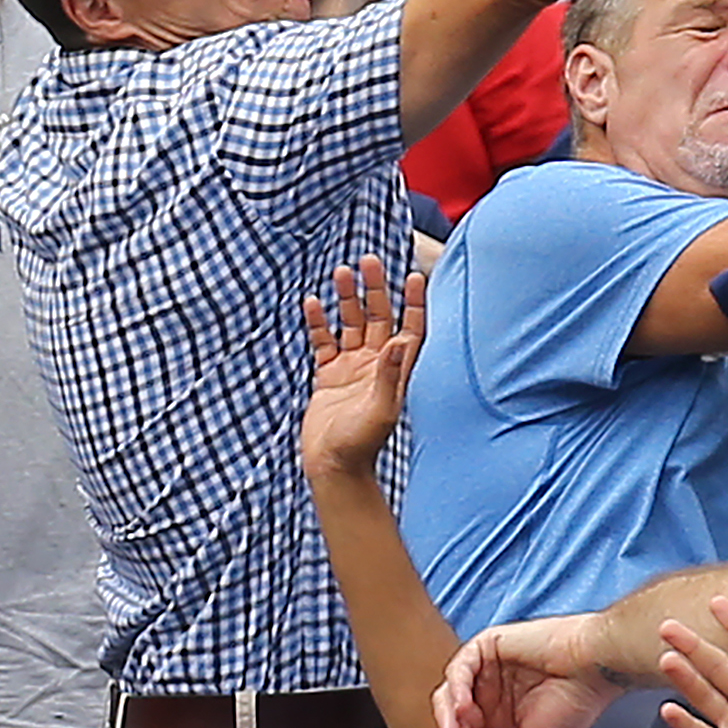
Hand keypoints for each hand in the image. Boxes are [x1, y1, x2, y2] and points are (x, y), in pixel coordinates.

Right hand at [298, 257, 424, 480]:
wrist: (333, 467)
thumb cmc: (362, 444)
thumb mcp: (381, 409)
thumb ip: (390, 375)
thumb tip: (401, 340)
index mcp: (397, 370)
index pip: (410, 328)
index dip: (413, 303)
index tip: (413, 275)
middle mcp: (377, 363)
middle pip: (379, 316)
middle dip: (375, 289)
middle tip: (368, 260)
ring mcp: (353, 367)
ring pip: (351, 323)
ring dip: (347, 299)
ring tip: (341, 272)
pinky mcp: (328, 375)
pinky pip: (324, 341)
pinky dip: (319, 323)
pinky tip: (313, 303)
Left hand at [418, 614, 620, 727]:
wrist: (594, 669)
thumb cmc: (578, 703)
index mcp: (500, 718)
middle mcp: (490, 694)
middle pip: (449, 719)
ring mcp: (488, 669)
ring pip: (449, 693)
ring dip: (448, 718)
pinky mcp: (490, 646)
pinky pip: (461, 667)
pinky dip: (458, 688)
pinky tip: (465, 709)